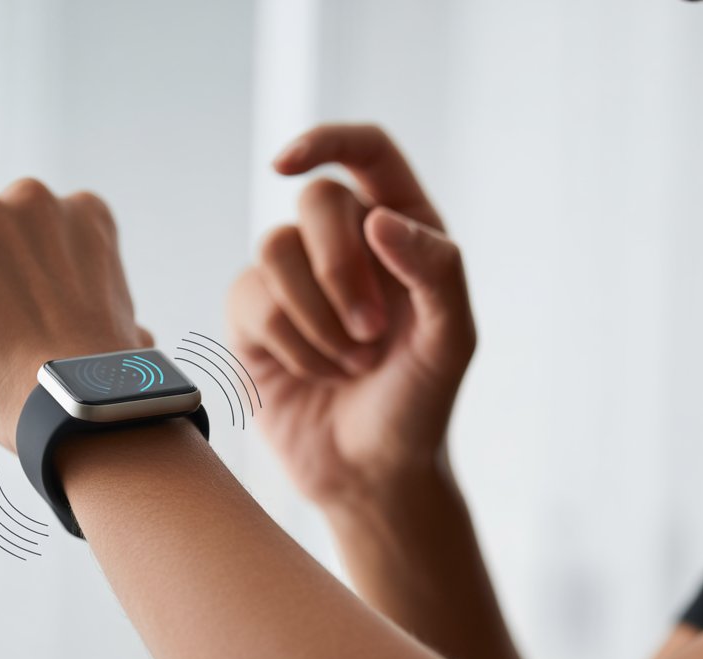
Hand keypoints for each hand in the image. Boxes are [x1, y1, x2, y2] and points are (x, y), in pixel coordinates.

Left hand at [0, 178, 151, 451]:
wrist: (78, 399)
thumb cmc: (102, 379)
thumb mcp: (121, 321)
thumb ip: (105, 302)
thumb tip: (131, 337)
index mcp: (84, 213)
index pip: (39, 241)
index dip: (38, 291)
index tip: (47, 329)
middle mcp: (33, 199)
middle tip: (13, 341)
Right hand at [228, 124, 475, 507]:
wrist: (372, 473)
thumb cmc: (420, 403)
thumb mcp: (451, 339)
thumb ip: (436, 269)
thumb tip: (377, 219)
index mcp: (403, 230)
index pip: (367, 151)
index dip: (326, 141)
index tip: (286, 164)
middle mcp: (346, 243)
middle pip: (316, 200)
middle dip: (339, 270)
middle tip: (371, 333)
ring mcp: (295, 280)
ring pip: (274, 247)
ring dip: (316, 316)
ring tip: (349, 362)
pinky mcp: (254, 318)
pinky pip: (251, 297)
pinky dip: (289, 342)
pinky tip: (316, 374)